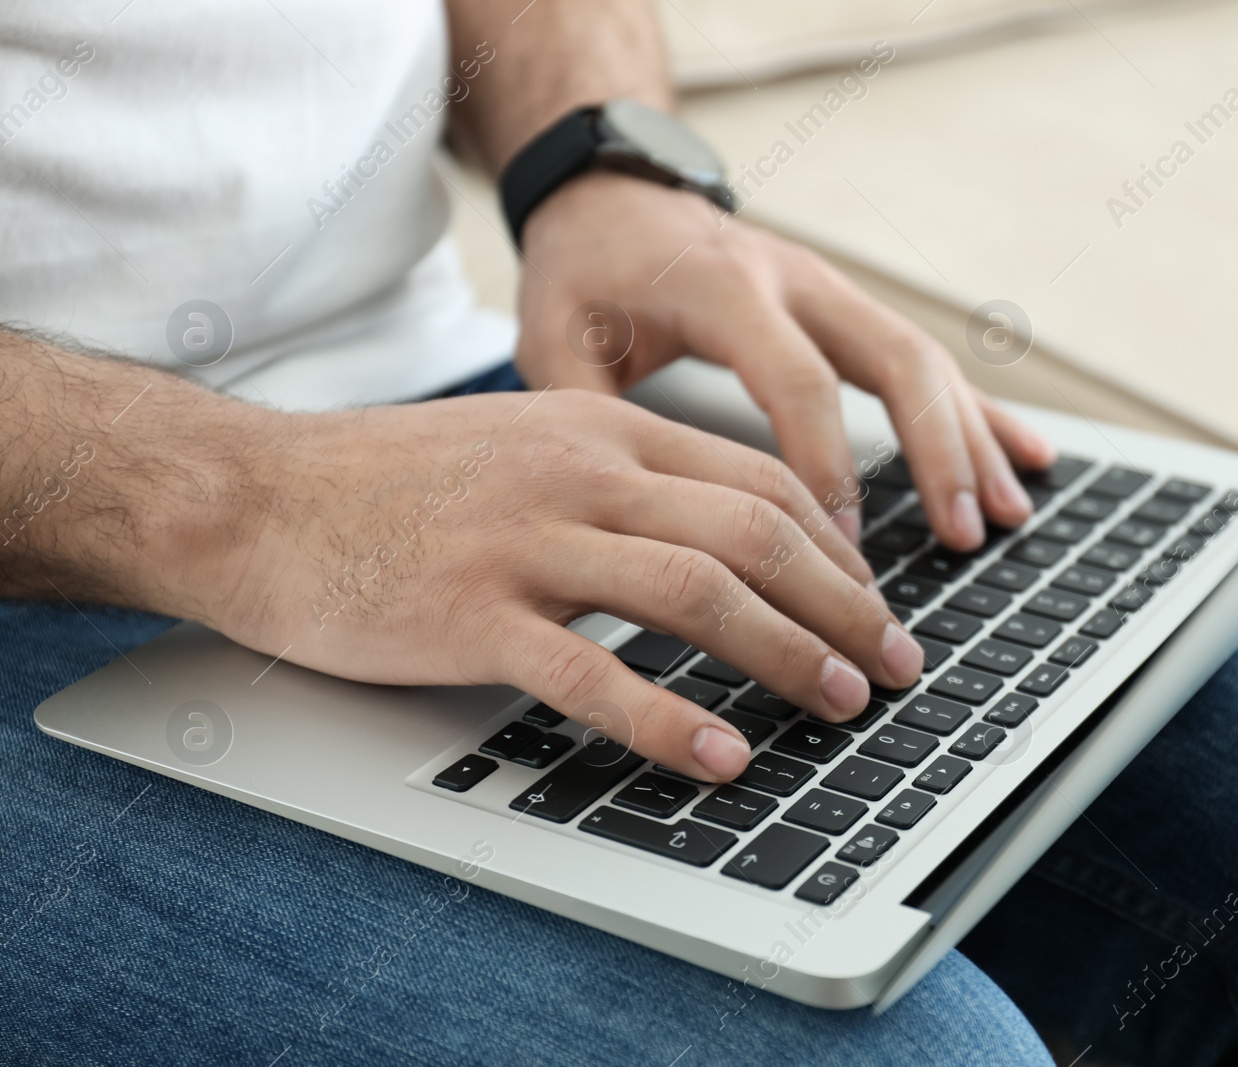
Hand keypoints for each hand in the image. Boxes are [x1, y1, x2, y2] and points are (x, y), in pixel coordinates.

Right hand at [210, 389, 924, 780]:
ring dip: (787, 653)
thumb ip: (618, 479)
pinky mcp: (471, 614)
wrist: (254, 495)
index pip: (757, 481)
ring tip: (842, 703)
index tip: (871, 601)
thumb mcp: (524, 447)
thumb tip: (716, 539)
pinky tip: (720, 757)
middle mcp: (578, 472)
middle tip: (893, 664)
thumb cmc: (391, 481)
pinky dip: (669, 719)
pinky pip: (592, 671)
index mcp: (601, 428)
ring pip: (696, 592)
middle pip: (753, 533)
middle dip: (844, 604)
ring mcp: (525, 540)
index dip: (837, 548)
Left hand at [512, 172, 1055, 549]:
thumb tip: (630, 522)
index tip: (845, 553)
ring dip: (971, 440)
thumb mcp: (554, 336)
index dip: (829, 470)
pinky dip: (979, 413)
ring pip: (927, 359)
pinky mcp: (850, 308)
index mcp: (725, 288)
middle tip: (961, 537)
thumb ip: (589, 419)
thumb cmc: (583, 270)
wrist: (614, 193)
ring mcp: (833, 290)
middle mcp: (797, 280)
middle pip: (897, 359)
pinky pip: (929, 359)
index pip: (799, 383)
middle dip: (938, 453)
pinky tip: (1027, 459)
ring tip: (1004, 517)